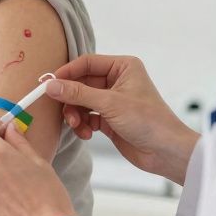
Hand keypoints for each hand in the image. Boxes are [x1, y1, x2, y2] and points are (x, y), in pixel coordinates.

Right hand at [47, 54, 198, 184]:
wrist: (166, 152)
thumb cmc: (148, 121)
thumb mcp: (110, 104)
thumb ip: (78, 93)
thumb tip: (51, 85)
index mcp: (123, 67)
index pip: (86, 63)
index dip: (67, 73)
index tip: (49, 84)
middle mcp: (117, 80)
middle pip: (80, 83)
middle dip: (71, 99)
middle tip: (62, 111)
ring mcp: (112, 100)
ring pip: (81, 101)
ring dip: (75, 114)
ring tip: (77, 126)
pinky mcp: (109, 119)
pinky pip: (86, 116)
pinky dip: (82, 124)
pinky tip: (86, 133)